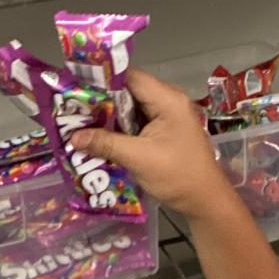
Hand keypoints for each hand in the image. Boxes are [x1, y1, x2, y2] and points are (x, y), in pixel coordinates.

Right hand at [69, 68, 235, 220]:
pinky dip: (121, 127)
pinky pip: (139, 121)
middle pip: (129, 91)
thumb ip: (106, 144)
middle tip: (74, 110)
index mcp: (168, 100)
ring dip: (110, 116)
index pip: (130, 77)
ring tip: (81, 122)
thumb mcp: (138, 159)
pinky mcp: (166, 130)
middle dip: (102, 101)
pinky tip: (101, 136)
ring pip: (132, 107)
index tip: (77, 90)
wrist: (206, 201)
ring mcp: (169, 116)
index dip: (102, 81)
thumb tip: (72, 137)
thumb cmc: (178, 176)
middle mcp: (169, 101)